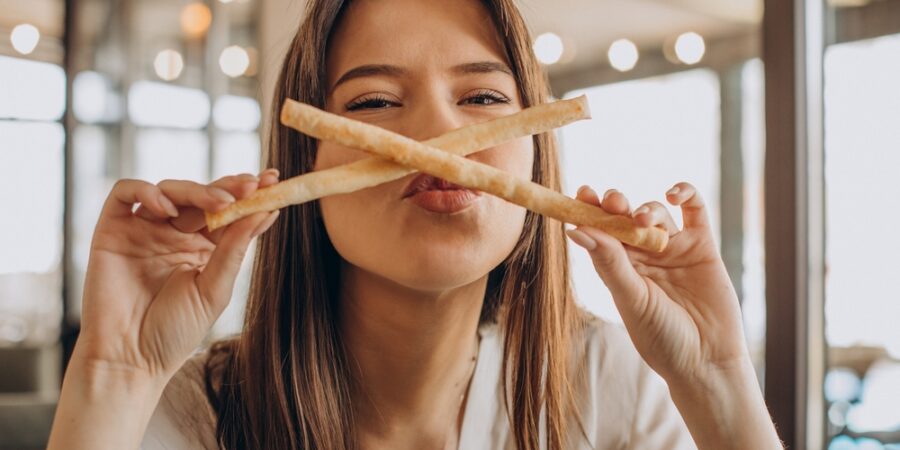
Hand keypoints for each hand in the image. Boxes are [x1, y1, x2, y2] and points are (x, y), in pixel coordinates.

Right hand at [73, 169, 280, 382]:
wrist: (130, 360)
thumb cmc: (174, 332)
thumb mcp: (214, 289)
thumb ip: (235, 249)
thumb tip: (265, 211)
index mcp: (203, 247)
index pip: (228, 212)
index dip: (249, 195)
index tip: (274, 180)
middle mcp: (174, 234)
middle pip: (202, 196)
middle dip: (229, 187)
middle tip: (252, 185)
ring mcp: (144, 230)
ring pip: (171, 190)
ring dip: (197, 190)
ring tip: (219, 203)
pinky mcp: (113, 229)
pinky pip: (125, 193)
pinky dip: (146, 192)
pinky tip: (167, 210)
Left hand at [567, 182, 746, 381]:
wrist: (707, 361)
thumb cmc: (662, 338)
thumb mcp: (632, 300)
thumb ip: (610, 263)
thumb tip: (575, 230)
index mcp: (619, 269)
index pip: (598, 233)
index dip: (588, 211)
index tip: (581, 194)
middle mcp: (643, 257)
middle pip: (624, 218)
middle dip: (615, 205)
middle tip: (611, 200)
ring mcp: (673, 249)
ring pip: (655, 213)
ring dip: (646, 209)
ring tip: (642, 219)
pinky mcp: (702, 246)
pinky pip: (695, 211)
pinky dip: (685, 194)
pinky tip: (673, 194)